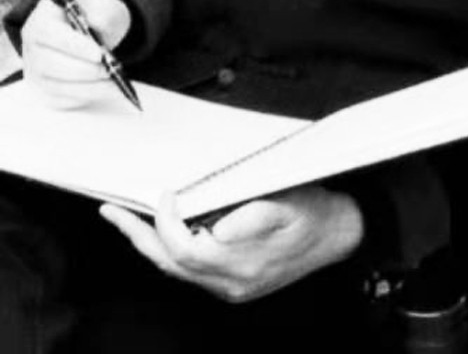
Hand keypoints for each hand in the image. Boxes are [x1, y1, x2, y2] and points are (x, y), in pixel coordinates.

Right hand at [21, 0, 131, 108]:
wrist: (94, 30)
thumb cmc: (95, 16)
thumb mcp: (104, 7)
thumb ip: (102, 14)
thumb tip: (99, 25)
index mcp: (41, 20)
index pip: (50, 34)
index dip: (74, 46)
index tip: (100, 54)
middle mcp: (32, 48)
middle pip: (50, 64)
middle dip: (84, 70)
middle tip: (110, 70)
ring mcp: (36, 72)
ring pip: (58, 87)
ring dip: (90, 88)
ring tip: (117, 84)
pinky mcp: (45, 91)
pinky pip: (63, 101)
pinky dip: (87, 97)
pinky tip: (109, 91)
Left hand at [100, 185, 364, 302]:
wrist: (340, 234)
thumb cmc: (315, 211)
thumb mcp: (287, 203)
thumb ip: (252, 214)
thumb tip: (218, 225)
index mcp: (242, 263)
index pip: (185, 249)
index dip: (167, 222)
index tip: (167, 195)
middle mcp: (232, 282)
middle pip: (171, 265)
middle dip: (139, 236)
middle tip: (113, 212)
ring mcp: (232, 287)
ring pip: (177, 271)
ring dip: (150, 244)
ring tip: (127, 221)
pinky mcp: (235, 283)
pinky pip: (191, 271)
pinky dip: (172, 251)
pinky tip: (164, 233)